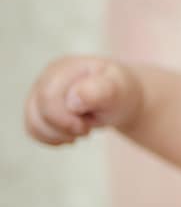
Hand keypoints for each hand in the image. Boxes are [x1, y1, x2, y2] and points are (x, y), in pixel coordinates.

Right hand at [24, 55, 142, 144]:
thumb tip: (73, 100)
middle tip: (86, 128)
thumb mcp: (118, 91)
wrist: (121, 100)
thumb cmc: (120, 94)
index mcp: (65, 67)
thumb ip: (99, 91)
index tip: (88, 125)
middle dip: (64, 127)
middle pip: (39, 111)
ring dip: (59, 134)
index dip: (65, 119)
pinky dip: (52, 138)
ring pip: (33, 123)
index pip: (49, 96)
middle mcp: (48, 77)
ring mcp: (40, 92)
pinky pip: (33, 130)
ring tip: (82, 129)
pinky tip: (70, 135)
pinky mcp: (38, 108)